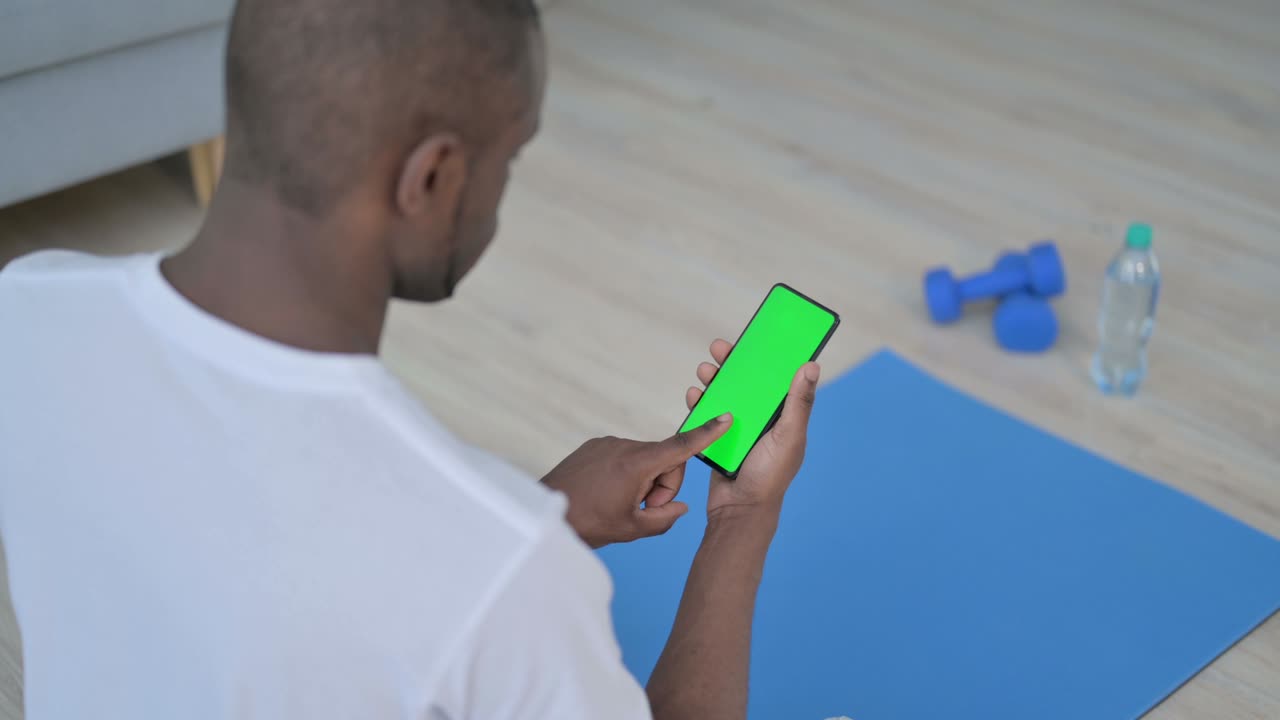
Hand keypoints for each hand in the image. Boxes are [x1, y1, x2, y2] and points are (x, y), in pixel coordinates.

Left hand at [541, 415, 732, 547]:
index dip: (706, 433)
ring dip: (642, 481)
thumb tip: (681, 508)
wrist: (547, 514)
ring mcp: (606, 443)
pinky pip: (623, 456)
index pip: (680, 446)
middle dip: (661, 485)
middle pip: (664, 460)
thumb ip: (665, 517)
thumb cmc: (588, 523)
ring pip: (643, 460)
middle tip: (642, 509)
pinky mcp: (594, 446)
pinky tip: (606, 493)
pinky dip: (625, 474)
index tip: (725, 417)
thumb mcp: (633, 529)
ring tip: (618, 503)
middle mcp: (622, 446)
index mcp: (636, 464)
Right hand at [685, 339, 819, 521]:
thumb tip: (811, 366)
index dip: (768, 357)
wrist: (740, 509)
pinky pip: (707, 414)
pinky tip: (694, 394)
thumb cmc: (771, 476)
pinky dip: (700, 402)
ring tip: (704, 370)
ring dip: (713, 379)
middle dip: (732, 362)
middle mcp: (762, 419)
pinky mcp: (718, 438)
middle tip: (719, 347)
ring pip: (725, 394)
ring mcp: (739, 428)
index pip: (777, 379)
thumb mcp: (789, 436)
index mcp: (783, 416)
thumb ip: (799, 403)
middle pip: (747, 382)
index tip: (757, 336)